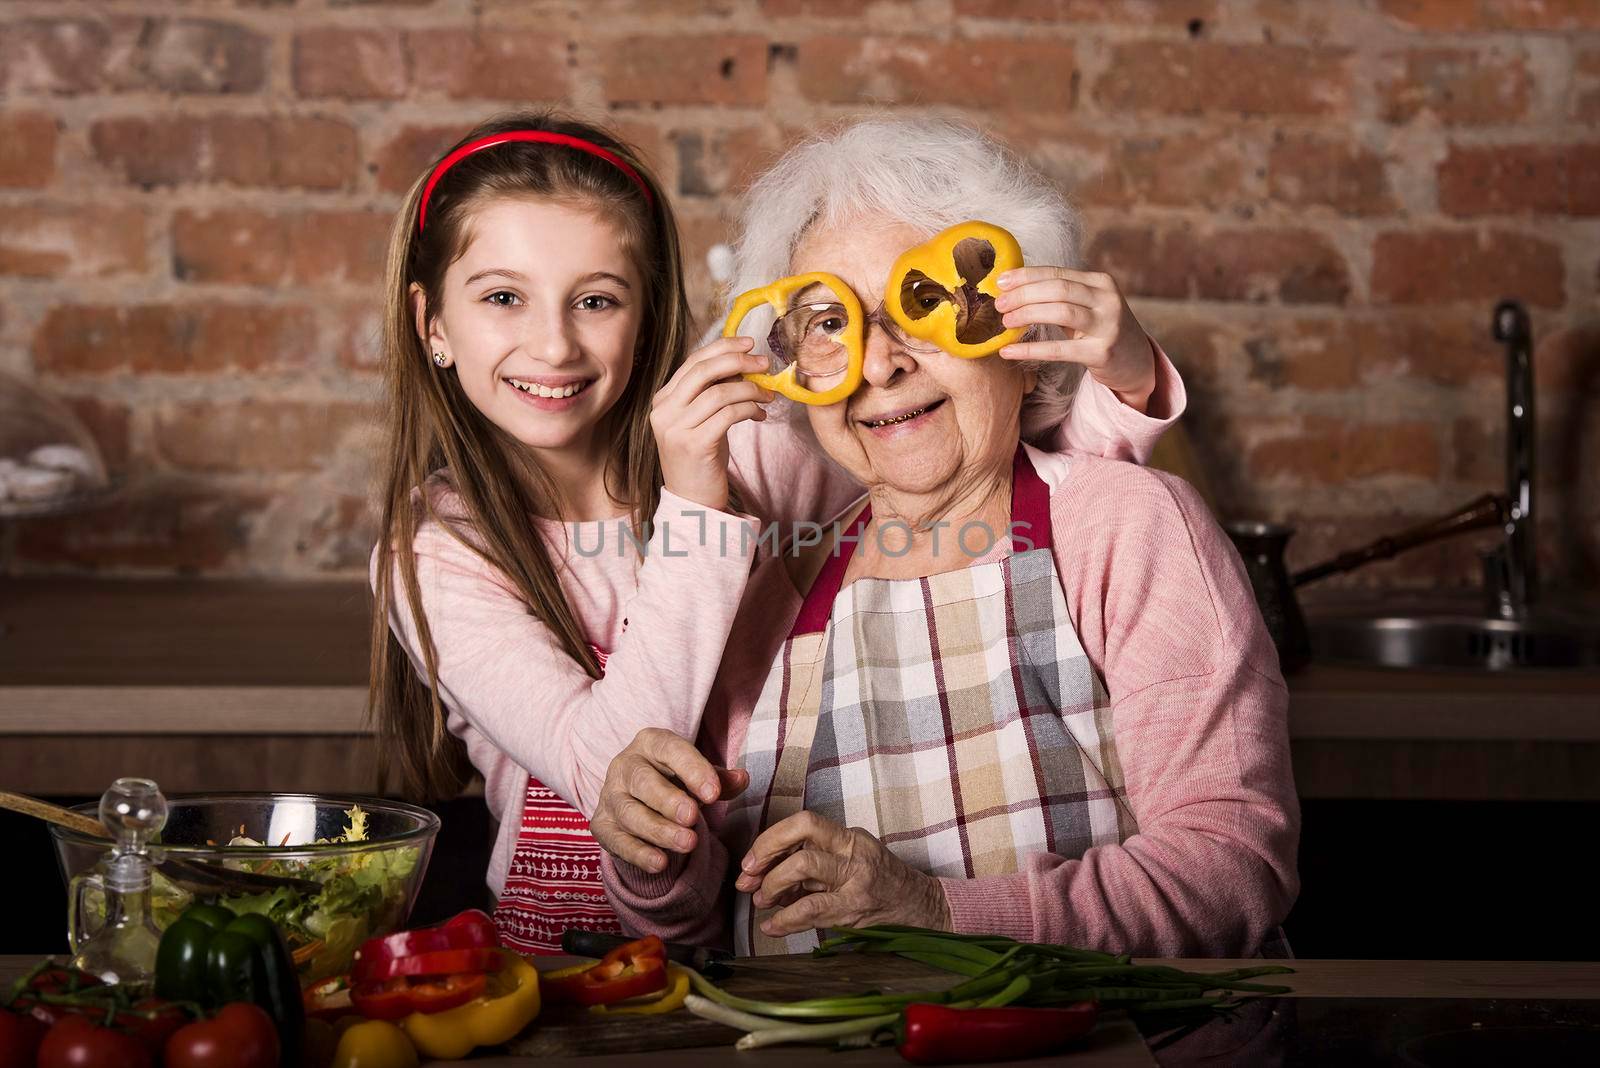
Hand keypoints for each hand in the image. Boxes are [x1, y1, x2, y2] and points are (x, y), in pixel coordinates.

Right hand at [589, 727, 748, 873]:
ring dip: (659, 830)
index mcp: (650, 743)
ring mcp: (610, 796)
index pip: (670, 750)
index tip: (714, 793)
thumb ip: (719, 780)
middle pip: (642, 781)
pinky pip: (617, 841)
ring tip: (688, 843)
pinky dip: (639, 854)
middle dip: (668, 800)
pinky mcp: (602, 825)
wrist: (639, 798)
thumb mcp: (698, 775)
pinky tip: (661, 863)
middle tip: (692, 817)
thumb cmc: (675, 780)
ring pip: (630, 813)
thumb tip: (742, 779)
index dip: (692, 770)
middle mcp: (624, 766)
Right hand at [650, 336, 773, 510]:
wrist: (692, 501)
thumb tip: (744, 364)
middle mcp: (664, 411)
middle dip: (738, 360)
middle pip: (704, 370)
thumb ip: (713, 392)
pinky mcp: (694, 444)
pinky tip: (759, 414)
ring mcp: (676, 428)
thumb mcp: (702, 419)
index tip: (749, 343)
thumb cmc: (702, 458)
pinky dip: (749, 409)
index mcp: (663, 399)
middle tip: (764, 364)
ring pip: (720, 392)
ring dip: (750, 390)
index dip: (723, 347)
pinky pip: (728, 414)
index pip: (693, 362)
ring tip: (767, 397)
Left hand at [734, 811, 950, 937]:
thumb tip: (765, 872)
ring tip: (761, 901)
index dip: (772, 838)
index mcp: (850, 837)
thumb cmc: (882, 881)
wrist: (921, 907)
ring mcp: (856, 882)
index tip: (753, 858)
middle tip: (748, 880)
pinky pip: (811, 911)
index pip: (805, 822)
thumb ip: (815, 860)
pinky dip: (784, 920)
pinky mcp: (855, 910)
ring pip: (804, 870)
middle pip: (801, 845)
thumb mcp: (852, 858)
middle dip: (765, 861)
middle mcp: (854, 853)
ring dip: (773, 887)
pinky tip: (771, 926)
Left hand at [993, 267, 1157, 412]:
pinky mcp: (1102, 352)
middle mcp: (1107, 299)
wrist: (1136, 361)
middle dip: (1023, 294)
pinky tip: (1008, 351)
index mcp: (1101, 282)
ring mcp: (1107, 325)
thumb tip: (1013, 290)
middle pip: (1058, 289)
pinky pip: (1059, 350)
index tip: (1001, 281)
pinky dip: (1030, 349)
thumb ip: (1060, 296)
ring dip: (1028, 314)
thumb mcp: (1088, 306)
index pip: (1058, 273)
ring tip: (1006, 322)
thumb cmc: (1101, 331)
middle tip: (999, 304)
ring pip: (1061, 312)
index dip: (1026, 276)